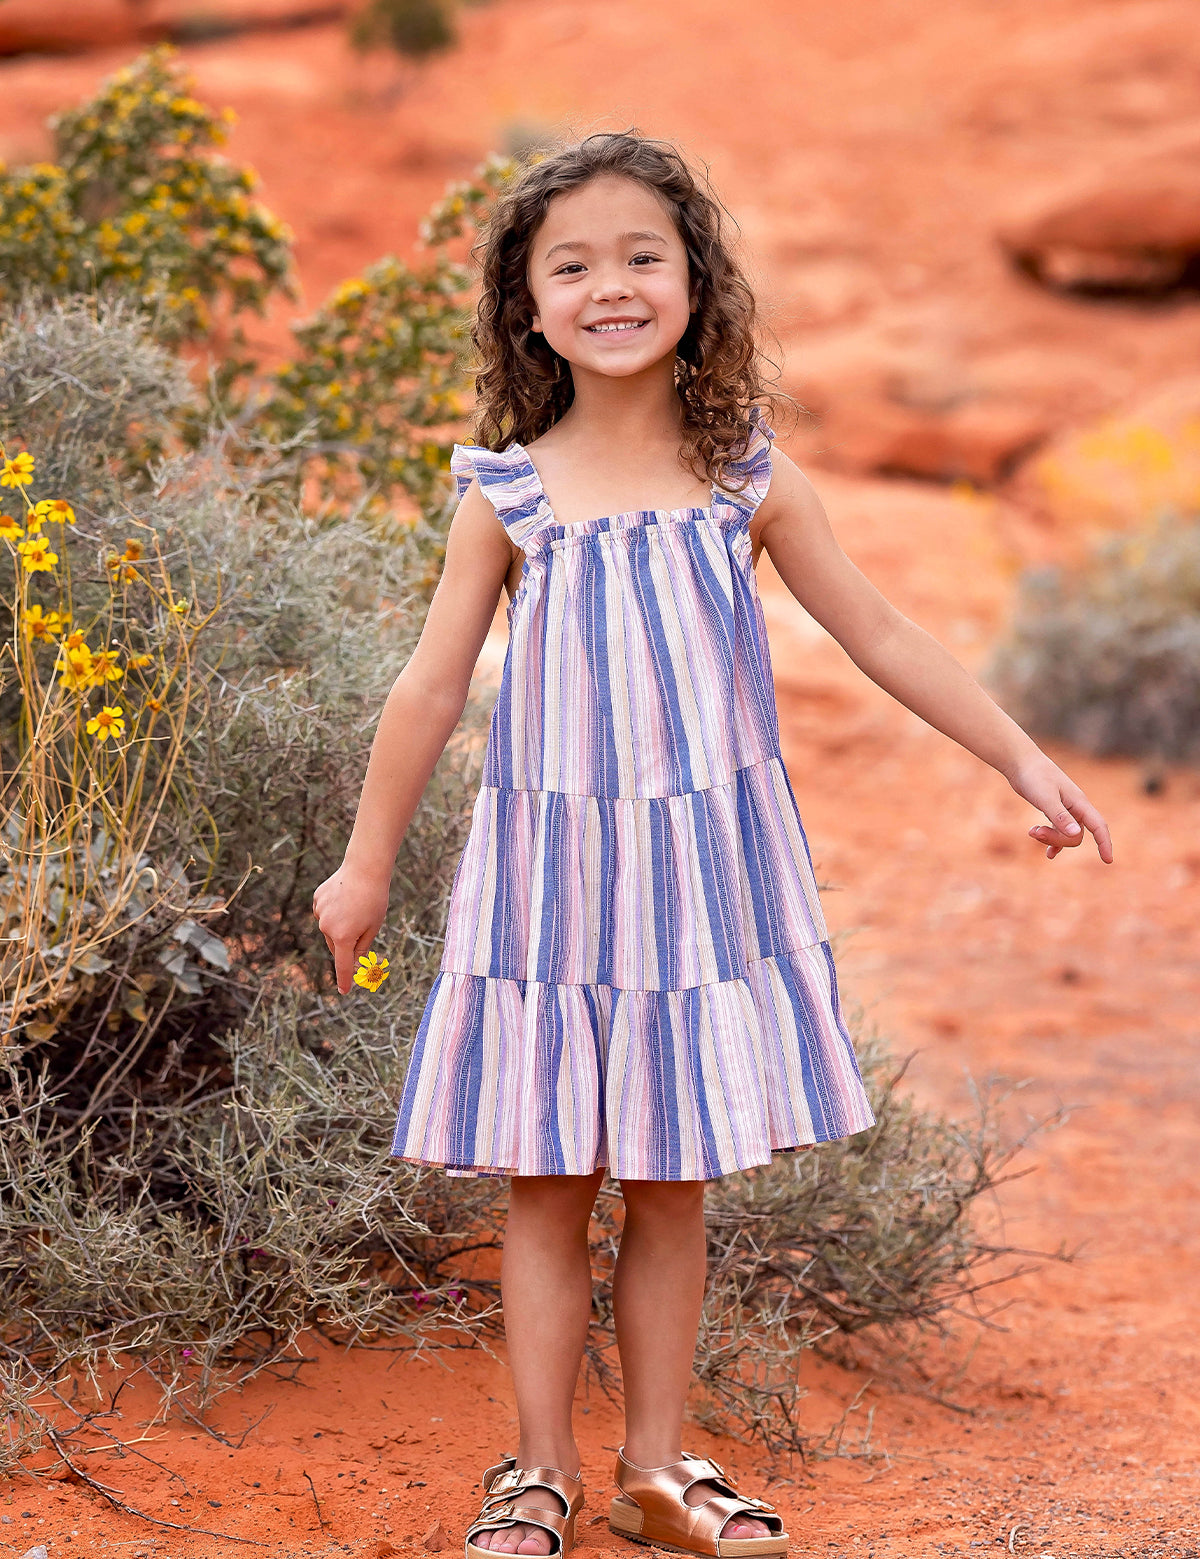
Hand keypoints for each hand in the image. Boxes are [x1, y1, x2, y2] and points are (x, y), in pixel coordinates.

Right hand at [312, 863, 390, 992]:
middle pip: (336, 946)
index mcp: (343, 937)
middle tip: (361, 929)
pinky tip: (345, 899)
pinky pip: (325, 912)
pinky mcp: (317, 899)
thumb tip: (354, 962)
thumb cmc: (374, 899)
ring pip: (330, 929)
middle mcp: (327, 927)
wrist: (365, 868)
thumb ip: (362, 947)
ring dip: (340, 926)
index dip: (344, 979)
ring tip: (355, 907)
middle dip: (347, 944)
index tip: (344, 991)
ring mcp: (320, 912)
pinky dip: (334, 911)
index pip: (342, 965)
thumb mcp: (373, 927)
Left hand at [1006, 752, 1113, 862]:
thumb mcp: (1045, 798)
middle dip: (1058, 840)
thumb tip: (1076, 834)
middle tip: (1034, 832)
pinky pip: (1059, 832)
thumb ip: (1060, 816)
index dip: (1105, 843)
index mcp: (1079, 803)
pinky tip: (1048, 853)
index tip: (1108, 861)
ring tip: (1031, 832)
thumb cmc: (1034, 777)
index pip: (1098, 826)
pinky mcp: (1054, 810)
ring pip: (1066, 835)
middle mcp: (1075, 807)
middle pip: (1076, 836)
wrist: (1021, 762)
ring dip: (1050, 838)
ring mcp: (1066, 809)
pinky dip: (1052, 841)